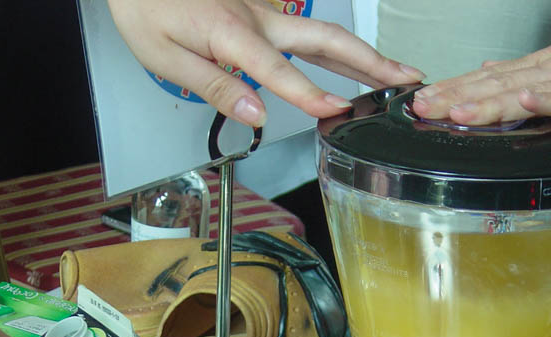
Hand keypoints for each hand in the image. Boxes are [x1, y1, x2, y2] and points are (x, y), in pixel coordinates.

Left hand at [108, 0, 424, 126]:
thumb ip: (213, 84)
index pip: (278, 69)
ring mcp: (264, 10)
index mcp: (231, 32)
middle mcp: (257, 17)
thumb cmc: (145, 7)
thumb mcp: (163, 55)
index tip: (337, 111)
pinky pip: (307, 30)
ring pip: (323, 32)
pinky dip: (338, 48)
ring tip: (394, 75)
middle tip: (405, 81)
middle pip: (325, 38)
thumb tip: (255, 113)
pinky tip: (353, 63)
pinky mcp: (261, 9)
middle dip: (369, 62)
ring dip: (363, 55)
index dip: (309, 92)